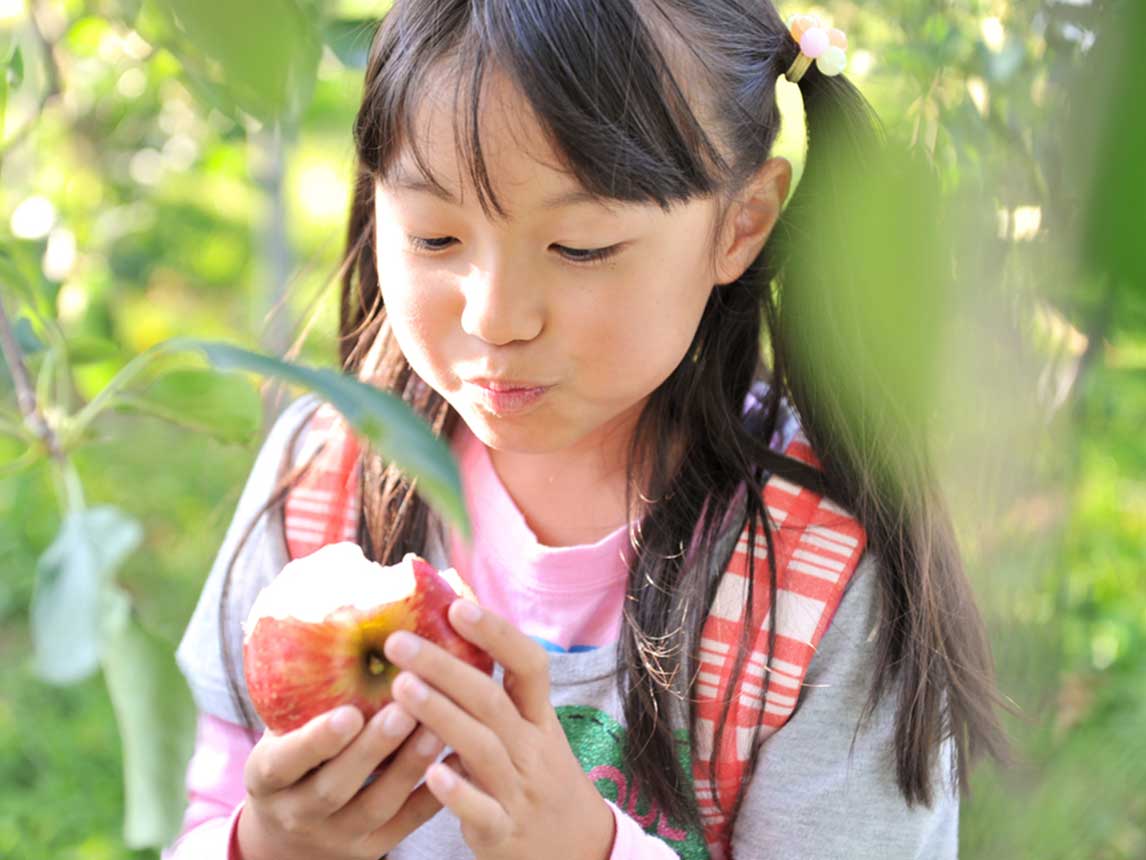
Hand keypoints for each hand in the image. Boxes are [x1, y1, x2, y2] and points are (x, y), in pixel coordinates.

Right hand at [238, 702, 463, 859]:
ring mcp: (338, 835)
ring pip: (377, 806)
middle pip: (334, 787)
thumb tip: (336, 608)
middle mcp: (298, 812)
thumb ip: (301, 689)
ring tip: (438, 726)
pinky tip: (459, 757)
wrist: (290, 833)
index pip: (284, 762)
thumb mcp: (281, 729)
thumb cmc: (294, 754)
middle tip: (405, 709)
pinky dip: (434, 792)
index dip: (315, 741)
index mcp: (267, 778)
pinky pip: (408, 823)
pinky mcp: (375, 847)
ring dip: (409, 766)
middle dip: (372, 750)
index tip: (347, 713)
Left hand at [382, 600, 615, 859]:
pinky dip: (457, 792)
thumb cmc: (542, 780)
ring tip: (400, 688)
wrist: (581, 852)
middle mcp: (533, 749)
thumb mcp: (533, 734)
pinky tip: (429, 773)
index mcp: (539, 719)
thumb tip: (447, 641)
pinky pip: (481, 810)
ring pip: (482, 747)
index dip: (496, 633)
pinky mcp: (504, 832)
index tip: (457, 606)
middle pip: (492, 700)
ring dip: (442, 715)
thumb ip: (497, 699)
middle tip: (398, 642)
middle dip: (444, 667)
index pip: (529, 665)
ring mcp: (520, 791)